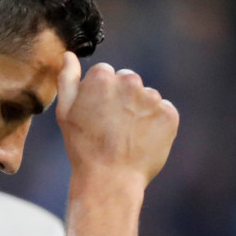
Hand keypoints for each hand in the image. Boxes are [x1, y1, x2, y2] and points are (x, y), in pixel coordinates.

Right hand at [55, 52, 178, 186]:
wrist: (110, 180)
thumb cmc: (83, 147)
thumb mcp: (65, 112)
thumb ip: (68, 79)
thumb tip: (69, 55)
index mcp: (102, 77)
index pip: (105, 74)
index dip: (99, 96)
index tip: (96, 116)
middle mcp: (129, 81)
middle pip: (128, 81)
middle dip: (122, 98)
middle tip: (112, 127)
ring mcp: (152, 97)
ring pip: (146, 97)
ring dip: (139, 111)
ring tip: (126, 137)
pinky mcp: (169, 114)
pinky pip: (163, 112)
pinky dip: (155, 124)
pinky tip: (141, 140)